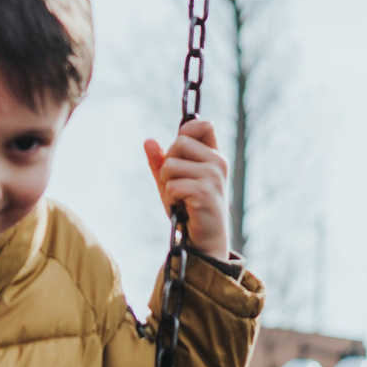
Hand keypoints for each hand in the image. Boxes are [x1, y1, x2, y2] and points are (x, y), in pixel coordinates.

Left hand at [145, 119, 230, 260]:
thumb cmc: (190, 209)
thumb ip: (161, 161)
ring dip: (167, 184)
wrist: (205, 241)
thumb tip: (148, 141)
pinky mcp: (205, 192)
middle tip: (176, 184)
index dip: (186, 131)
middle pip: (179, 143)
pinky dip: (171, 198)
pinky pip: (172, 185)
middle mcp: (217, 162)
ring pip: (171, 165)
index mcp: (214, 156)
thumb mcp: (173, 181)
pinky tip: (182, 207)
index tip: (179, 150)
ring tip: (179, 198)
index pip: (203, 125)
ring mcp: (213, 177)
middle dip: (168, 163)